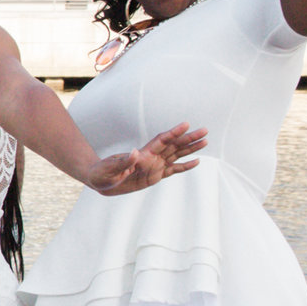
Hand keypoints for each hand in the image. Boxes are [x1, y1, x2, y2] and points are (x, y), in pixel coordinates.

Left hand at [85, 123, 207, 195]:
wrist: (100, 181)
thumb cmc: (102, 173)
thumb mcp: (110, 168)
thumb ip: (123, 162)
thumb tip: (135, 153)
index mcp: (143, 154)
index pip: (162, 140)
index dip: (174, 132)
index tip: (186, 124)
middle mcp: (151, 157)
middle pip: (174, 145)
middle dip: (189, 138)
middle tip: (205, 130)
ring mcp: (155, 166)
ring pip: (177, 155)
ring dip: (191, 149)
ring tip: (205, 141)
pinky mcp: (155, 176)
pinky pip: (173, 170)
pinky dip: (185, 166)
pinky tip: (196, 161)